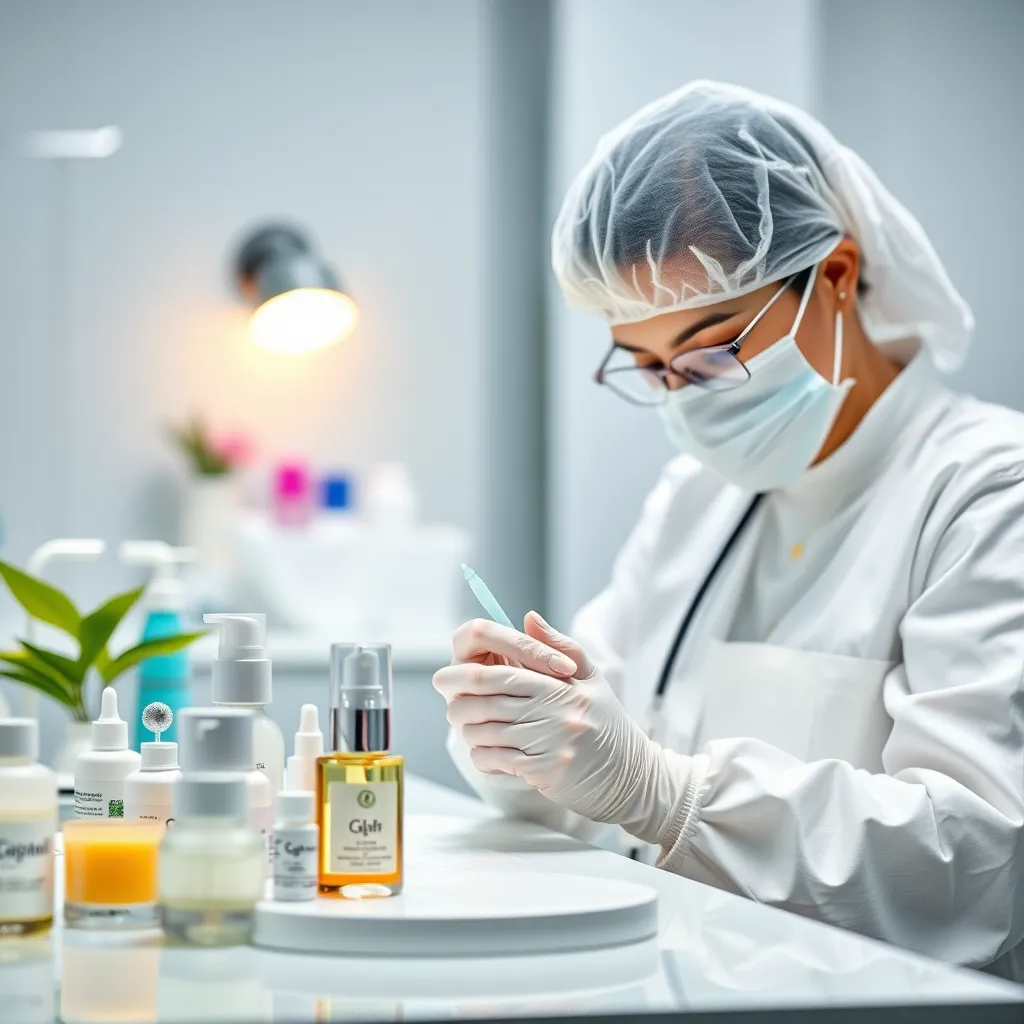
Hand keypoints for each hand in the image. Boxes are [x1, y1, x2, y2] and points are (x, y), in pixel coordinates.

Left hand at [433, 612, 682, 843]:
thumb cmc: (608, 724)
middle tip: (451, 706)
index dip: (465, 675)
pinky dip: (483, 758)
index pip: (502, 675)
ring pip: (488, 734)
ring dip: (470, 733)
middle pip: (488, 703)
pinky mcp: (547, 772)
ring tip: (468, 731)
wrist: (633, 777)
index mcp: (561, 686)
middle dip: (459, 704)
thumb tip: (528, 617)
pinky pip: (498, 761)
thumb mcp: (591, 678)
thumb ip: (558, 646)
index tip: (445, 678)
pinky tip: (485, 754)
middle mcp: (555, 713)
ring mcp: (551, 744)